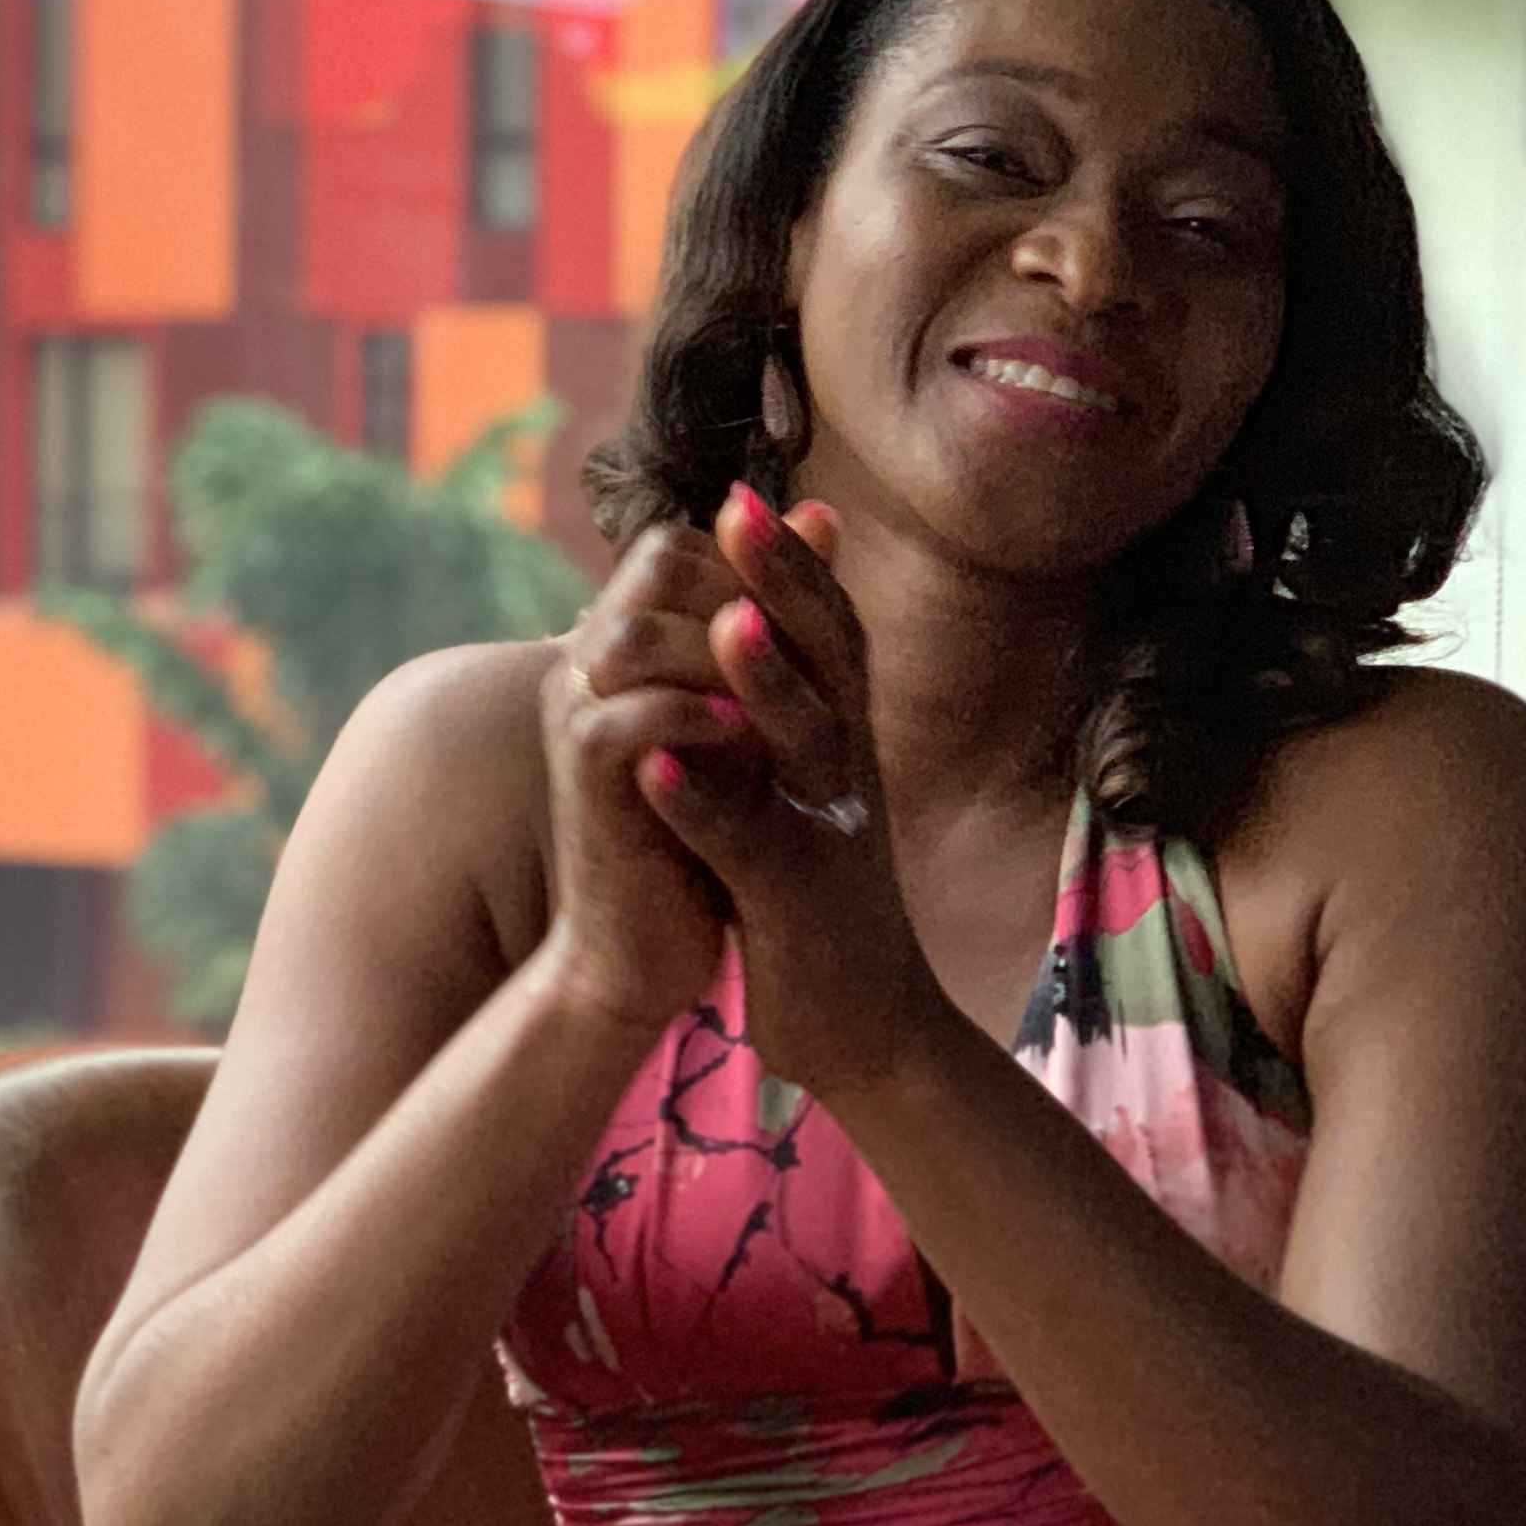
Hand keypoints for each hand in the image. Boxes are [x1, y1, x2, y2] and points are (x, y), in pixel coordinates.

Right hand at [533, 525, 759, 1039]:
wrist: (641, 947)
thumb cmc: (697, 834)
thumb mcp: (748, 717)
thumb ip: (772, 628)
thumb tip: (825, 516)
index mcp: (621, 645)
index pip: (677, 546)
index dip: (748, 560)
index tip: (807, 610)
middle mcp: (588, 666)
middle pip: (655, 565)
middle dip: (739, 590)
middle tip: (796, 640)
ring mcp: (577, 719)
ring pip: (635, 634)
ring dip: (719, 652)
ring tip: (775, 690)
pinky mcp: (583, 780)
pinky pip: (625, 718)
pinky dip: (693, 718)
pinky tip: (747, 734)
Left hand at [629, 490, 941, 1094]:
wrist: (868, 1029)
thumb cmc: (818, 906)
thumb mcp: (808, 801)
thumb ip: (788, 720)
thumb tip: (757, 635)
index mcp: (847, 747)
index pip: (828, 634)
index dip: (790, 566)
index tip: (741, 495)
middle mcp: (850, 776)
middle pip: (828, 661)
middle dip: (785, 584)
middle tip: (738, 507)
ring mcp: (829, 838)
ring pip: (804, 744)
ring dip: (764, 681)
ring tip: (721, 622)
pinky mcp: (796, 907)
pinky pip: (751, 848)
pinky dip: (707, 808)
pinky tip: (657, 772)